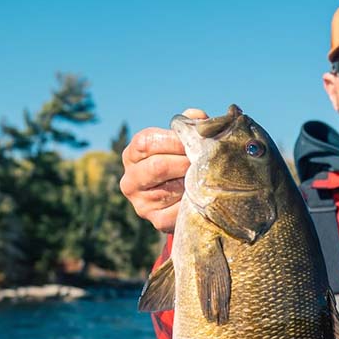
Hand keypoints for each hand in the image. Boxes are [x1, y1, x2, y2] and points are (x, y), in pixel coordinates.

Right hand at [119, 107, 206, 232]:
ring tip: (209, 177)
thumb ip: (188, 128)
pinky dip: (194, 203)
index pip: (146, 142)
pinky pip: (178, 210)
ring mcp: (141, 203)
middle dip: (185, 161)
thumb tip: (198, 117)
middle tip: (206, 161)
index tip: (195, 140)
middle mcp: (130, 180)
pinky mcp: (156, 220)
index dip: (173, 140)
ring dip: (193, 182)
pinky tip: (205, 196)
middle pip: (157, 166)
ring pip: (170, 189)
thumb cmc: (181, 163)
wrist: (182, 201)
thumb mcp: (180, 143)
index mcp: (132, 155)